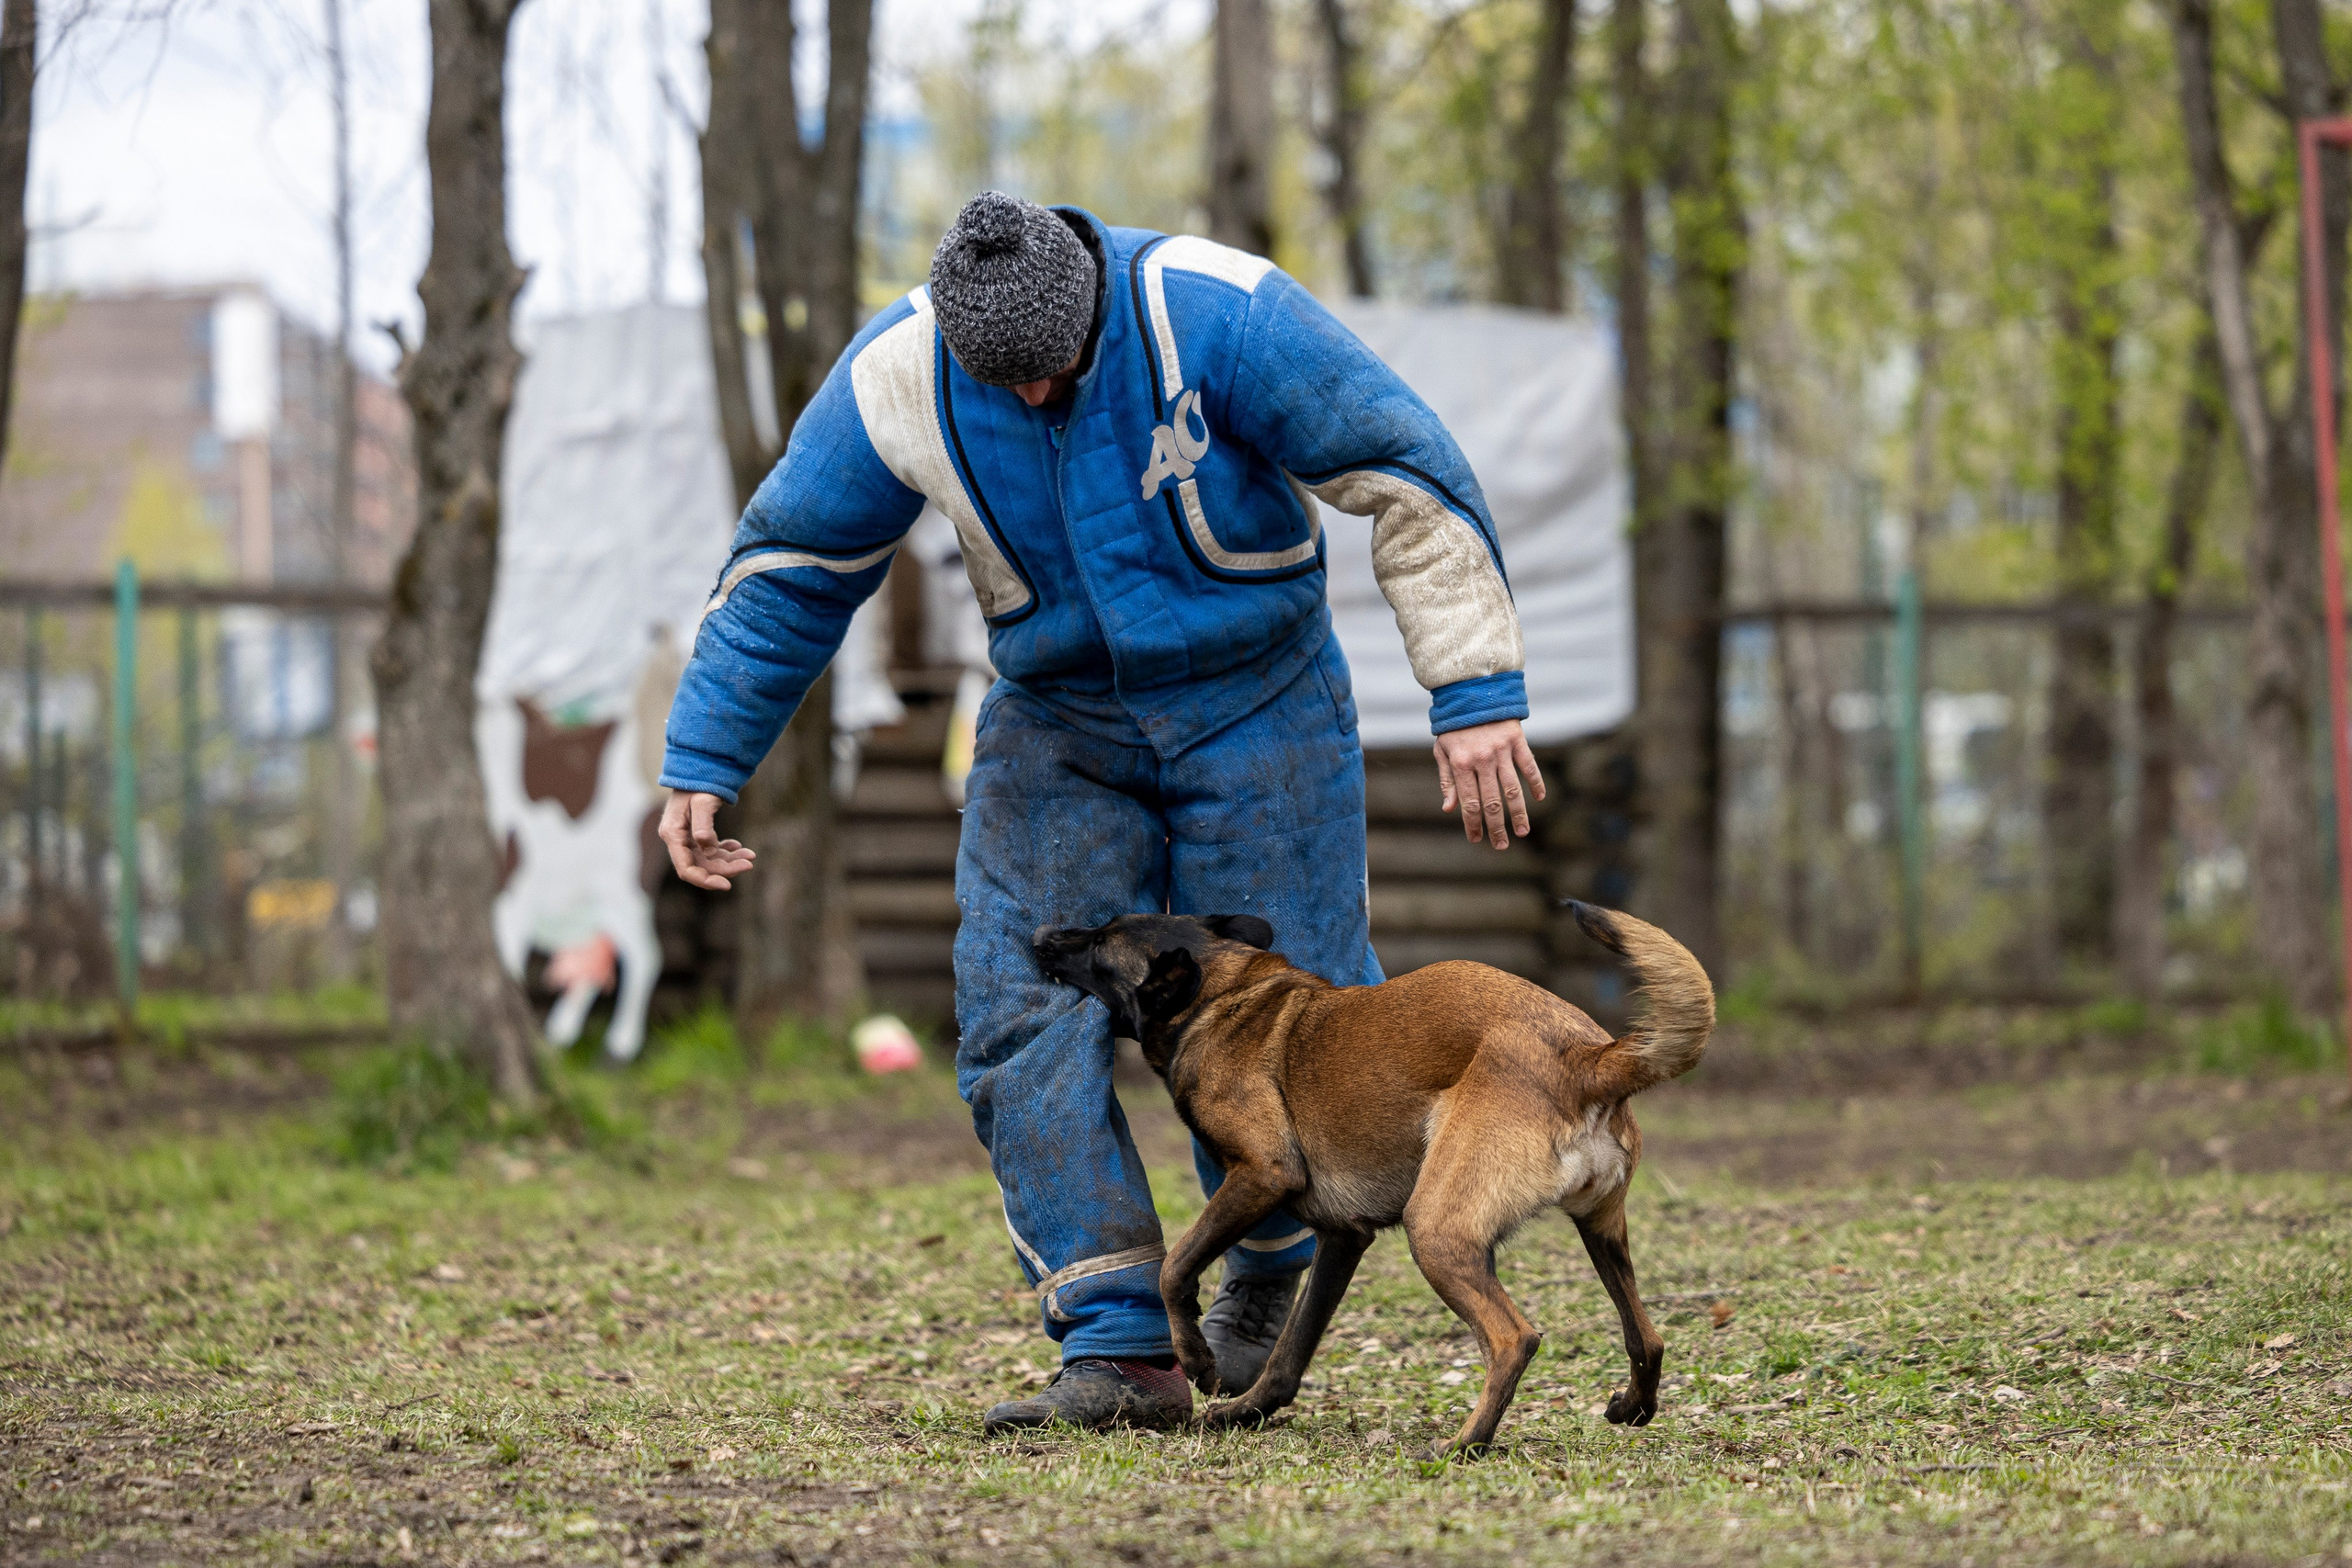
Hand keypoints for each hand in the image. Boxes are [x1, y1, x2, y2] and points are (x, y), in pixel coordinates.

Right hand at [658, 790, 756, 889]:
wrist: (699, 768)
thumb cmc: (700, 783)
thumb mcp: (703, 802)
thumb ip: (704, 826)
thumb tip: (708, 851)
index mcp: (673, 834)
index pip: (686, 869)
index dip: (705, 881)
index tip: (727, 885)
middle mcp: (677, 839)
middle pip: (701, 866)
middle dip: (726, 868)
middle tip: (750, 862)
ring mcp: (686, 837)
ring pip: (708, 859)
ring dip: (729, 860)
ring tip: (750, 854)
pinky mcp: (695, 834)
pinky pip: (710, 850)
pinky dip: (725, 851)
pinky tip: (738, 847)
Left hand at [1433, 719, 1545, 850]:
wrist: (1471, 692)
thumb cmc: (1454, 726)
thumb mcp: (1442, 752)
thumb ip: (1448, 780)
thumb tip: (1449, 809)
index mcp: (1461, 764)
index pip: (1469, 803)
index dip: (1473, 824)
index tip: (1476, 840)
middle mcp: (1482, 760)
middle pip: (1492, 802)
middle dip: (1496, 827)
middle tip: (1501, 846)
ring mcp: (1501, 751)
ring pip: (1513, 789)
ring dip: (1518, 813)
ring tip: (1522, 831)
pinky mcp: (1516, 740)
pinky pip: (1529, 765)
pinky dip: (1536, 782)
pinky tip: (1539, 799)